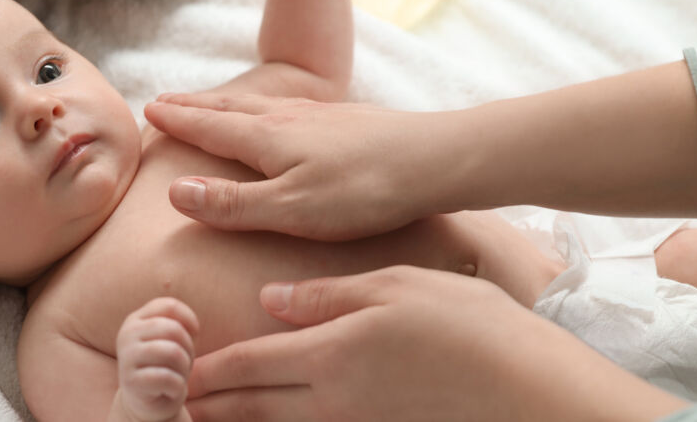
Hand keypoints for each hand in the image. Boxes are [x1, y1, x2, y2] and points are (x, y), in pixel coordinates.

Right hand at [114, 298, 199, 421]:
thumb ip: (177, 326)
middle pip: (174, 329)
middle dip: (188, 348)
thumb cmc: (163, 367)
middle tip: (184, 363)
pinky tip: (171, 390)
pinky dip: (178, 387)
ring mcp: (126, 357)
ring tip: (178, 376)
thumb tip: (192, 327)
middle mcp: (127, 334)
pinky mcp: (130, 382)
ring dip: (184, 368)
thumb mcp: (169, 341)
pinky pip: (168, 378)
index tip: (193, 335)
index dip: (189, 319)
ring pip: (173, 352)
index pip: (169, 306)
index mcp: (136, 320)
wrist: (146, 403)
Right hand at [144, 92, 466, 240]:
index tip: (148, 110)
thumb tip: (175, 190)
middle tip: (164, 101)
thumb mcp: (291, 210)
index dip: (177, 121)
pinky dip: (265, 109)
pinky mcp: (349, 122)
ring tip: (211, 105)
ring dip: (227, 104)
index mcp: (268, 138)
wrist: (438, 159)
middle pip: (229, 109)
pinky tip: (282, 117)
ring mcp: (321, 116)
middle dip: (193, 106)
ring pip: (260, 106)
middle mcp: (289, 118)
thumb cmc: (365, 191)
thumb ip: (233, 204)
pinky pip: (290, 109)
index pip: (208, 127)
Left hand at [185, 267, 688, 421]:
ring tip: (207, 412)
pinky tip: (274, 416)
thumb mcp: (393, 287)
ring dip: (237, 419)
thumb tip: (269, 299)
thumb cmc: (467, 325)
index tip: (169, 371)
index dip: (204, 371)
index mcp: (328, 353)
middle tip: (171, 400)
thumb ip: (325, 295)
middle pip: (250, 406)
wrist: (527, 387)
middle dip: (207, 404)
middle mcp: (330, 398)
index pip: (246, 366)